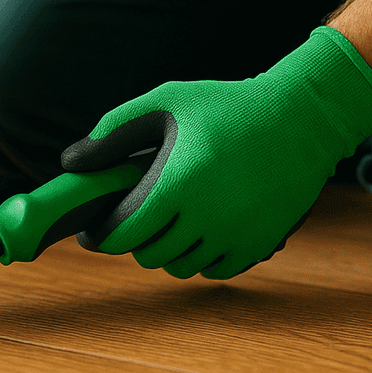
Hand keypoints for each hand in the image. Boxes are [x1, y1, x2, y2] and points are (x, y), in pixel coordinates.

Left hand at [60, 27, 371, 278]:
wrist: (301, 119)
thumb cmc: (226, 106)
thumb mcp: (166, 103)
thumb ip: (114, 131)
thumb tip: (70, 162)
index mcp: (179, 182)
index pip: (124, 232)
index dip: (102, 235)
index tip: (92, 232)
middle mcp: (208, 216)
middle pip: (149, 254)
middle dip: (134, 240)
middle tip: (132, 221)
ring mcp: (237, 234)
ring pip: (181, 266)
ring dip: (166, 250)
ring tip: (165, 223)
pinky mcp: (260, 244)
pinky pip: (215, 269)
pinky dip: (200, 257)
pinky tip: (196, 231)